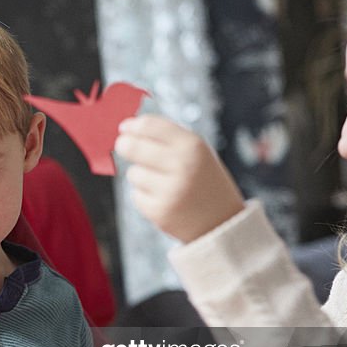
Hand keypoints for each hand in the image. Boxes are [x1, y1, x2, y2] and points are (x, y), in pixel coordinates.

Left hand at [115, 115, 244, 242]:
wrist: (223, 221)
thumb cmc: (204, 181)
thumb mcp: (197, 152)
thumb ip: (167, 137)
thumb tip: (128, 127)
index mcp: (192, 146)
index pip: (149, 125)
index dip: (132, 125)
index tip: (125, 128)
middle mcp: (182, 165)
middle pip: (132, 147)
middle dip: (124, 145)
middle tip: (124, 146)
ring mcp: (170, 190)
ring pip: (133, 173)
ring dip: (140, 175)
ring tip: (161, 182)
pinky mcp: (159, 211)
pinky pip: (136, 195)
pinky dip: (144, 196)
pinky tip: (163, 199)